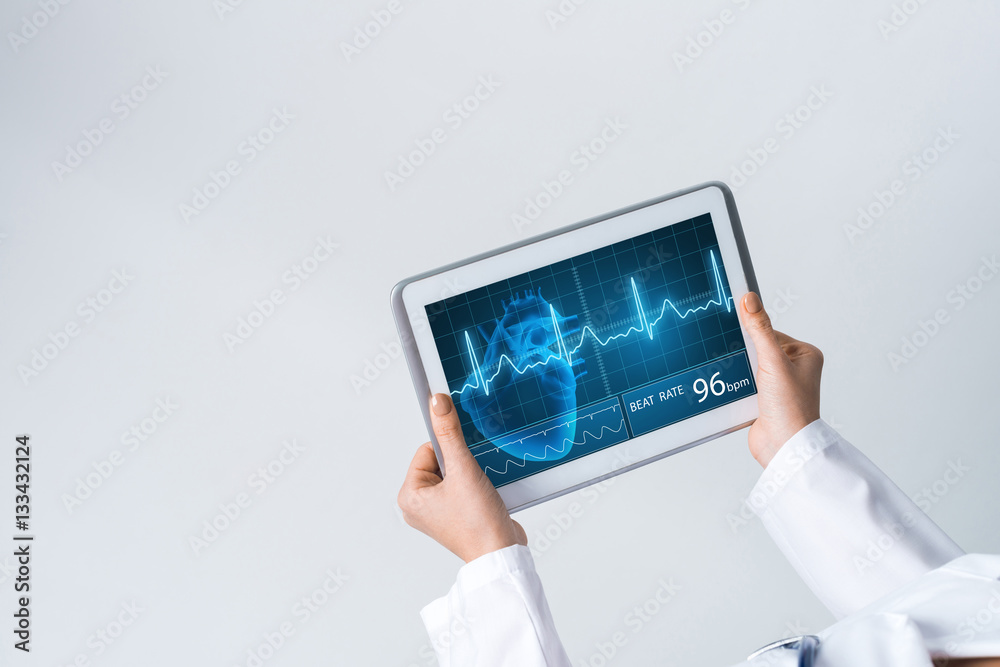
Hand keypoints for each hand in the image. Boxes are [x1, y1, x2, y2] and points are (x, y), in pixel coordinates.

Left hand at [397, 393, 526, 562]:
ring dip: (470, 474)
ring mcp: (437, 511)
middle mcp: (418, 506)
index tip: (463, 463)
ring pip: (454, 472)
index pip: (427, 450)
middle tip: (471, 482)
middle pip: (441, 460)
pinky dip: (475, 485)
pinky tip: (483, 498)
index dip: (450, 450)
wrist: (502, 553)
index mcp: (409, 496)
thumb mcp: (463, 469)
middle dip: (462, 464)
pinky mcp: (454, 515)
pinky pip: (462, 486)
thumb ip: (449, 433)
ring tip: (477, 493)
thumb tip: (438, 403)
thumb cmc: (478, 524)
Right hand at [738, 292, 823, 467]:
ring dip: (739, 370)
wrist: (783, 447)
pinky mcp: (764, 399)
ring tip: (740, 379)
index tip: (736, 330)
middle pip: (758, 348)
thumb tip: (750, 299)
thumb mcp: (773, 361)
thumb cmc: (791, 409)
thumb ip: (759, 330)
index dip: (753, 333)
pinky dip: (736, 384)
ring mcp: (778, 385)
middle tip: (740, 361)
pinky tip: (733, 388)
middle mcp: (794, 369)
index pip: (771, 332)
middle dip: (744, 354)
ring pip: (749, 365)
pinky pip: (743, 382)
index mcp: (805, 355)